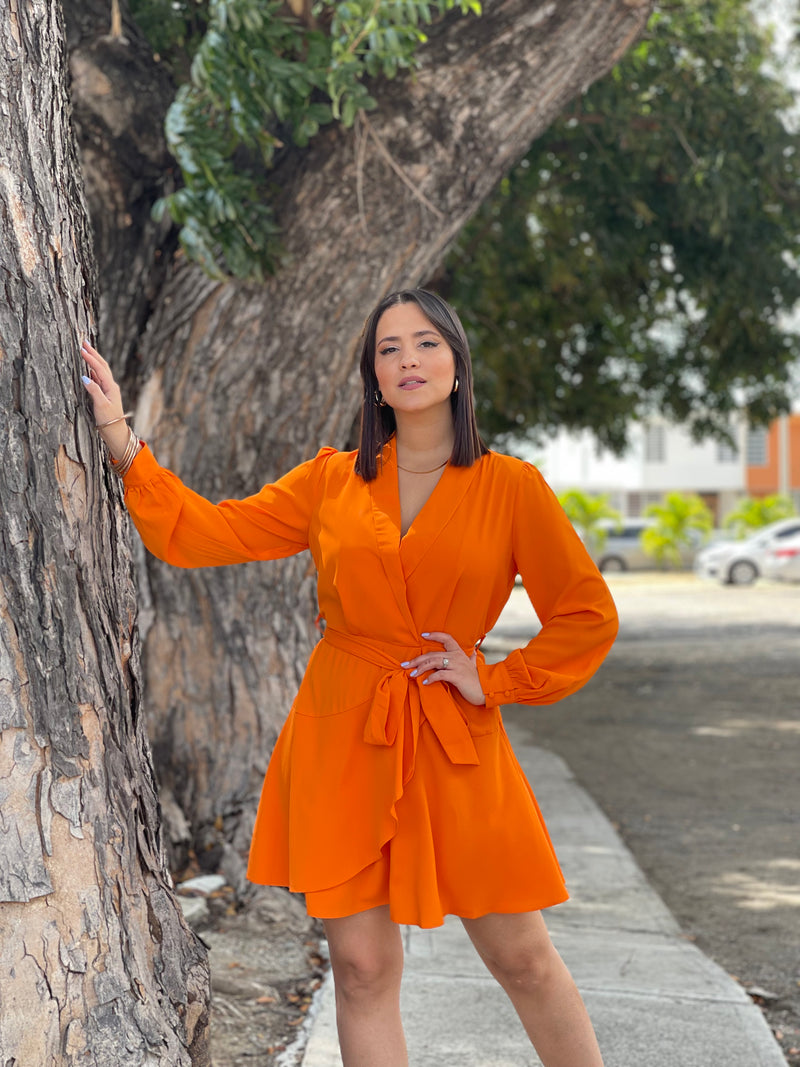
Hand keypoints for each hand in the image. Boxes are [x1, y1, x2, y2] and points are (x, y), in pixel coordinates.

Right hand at [80, 339, 129, 459]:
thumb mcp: (101, 405)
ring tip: (85, 350)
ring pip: (100, 370)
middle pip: (102, 365)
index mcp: (111, 386)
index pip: (99, 368)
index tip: (82, 348)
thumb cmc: (109, 420)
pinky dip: (92, 370)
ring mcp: (108, 389)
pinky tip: (88, 367)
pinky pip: (98, 378)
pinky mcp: (105, 394)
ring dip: (93, 360)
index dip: (90, 358)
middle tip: (84, 342)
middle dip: (93, 353)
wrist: (115, 432)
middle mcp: (111, 385)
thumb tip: (85, 377)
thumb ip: (93, 390)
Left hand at [403, 631, 485, 705]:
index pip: (446, 638)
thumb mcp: (475, 666)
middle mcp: (457, 657)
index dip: (435, 635)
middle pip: (433, 654)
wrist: (486, 690)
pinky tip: (424, 682)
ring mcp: (457, 666)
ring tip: (411, 674)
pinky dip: (431, 678)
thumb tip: (474, 653)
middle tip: (405, 664)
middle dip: (417, 659)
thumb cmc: (478, 680)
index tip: (423, 635)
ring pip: (434, 662)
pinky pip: (440, 675)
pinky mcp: (457, 676)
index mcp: (459, 653)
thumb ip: (472, 659)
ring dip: (420, 668)